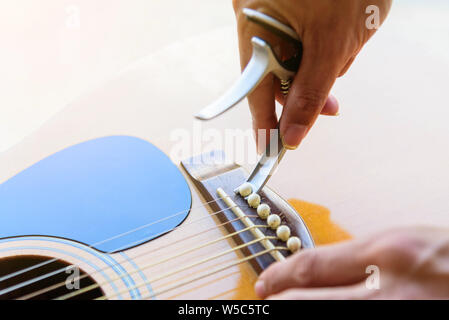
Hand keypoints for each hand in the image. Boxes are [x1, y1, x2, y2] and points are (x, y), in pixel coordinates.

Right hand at [233, 0, 391, 149]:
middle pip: (274, 76)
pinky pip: (298, 41)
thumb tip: (292, 135)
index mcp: (255, 27)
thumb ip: (310, 94)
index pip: (254, 91)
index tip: (272, 149)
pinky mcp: (286, 9)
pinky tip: (339, 34)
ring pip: (291, 59)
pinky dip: (319, 48)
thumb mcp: (332, 44)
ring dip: (319, 65)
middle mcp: (256, 20)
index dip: (266, 122)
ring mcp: (270, 13)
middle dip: (306, 90)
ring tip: (346, 45)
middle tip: (331, 107)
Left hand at [255, 227, 448, 298]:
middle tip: (265, 302)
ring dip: (299, 314)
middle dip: (280, 304)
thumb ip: (356, 260)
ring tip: (287, 308)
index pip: (313, 266)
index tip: (264, 282)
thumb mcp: (401, 246)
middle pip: (310, 304)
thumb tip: (310, 275)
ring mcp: (398, 317)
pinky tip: (324, 313)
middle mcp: (392, 292)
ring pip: (326, 319)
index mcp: (389, 254)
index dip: (279, 276)